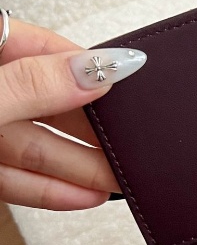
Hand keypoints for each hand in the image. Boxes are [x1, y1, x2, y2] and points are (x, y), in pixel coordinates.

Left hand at [0, 14, 145, 208]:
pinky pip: (14, 178)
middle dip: (93, 129)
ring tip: (118, 178)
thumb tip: (98, 71)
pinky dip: (49, 189)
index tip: (130, 82)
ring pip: (34, 146)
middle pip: (47, 103)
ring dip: (79, 166)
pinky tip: (82, 195)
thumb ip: (34, 85)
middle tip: (134, 143)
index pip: (43, 48)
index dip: (89, 66)